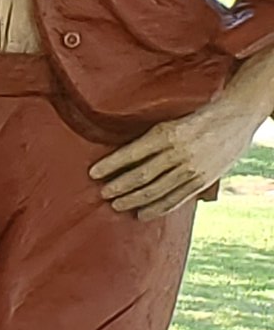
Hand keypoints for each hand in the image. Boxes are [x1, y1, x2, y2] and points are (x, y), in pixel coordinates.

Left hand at [92, 73, 269, 219]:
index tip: (93, 173)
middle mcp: (178, 152)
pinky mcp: (201, 180)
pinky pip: (175, 198)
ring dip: (134, 200)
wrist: (235, 116)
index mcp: (167, 133)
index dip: (111, 165)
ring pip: (156, 190)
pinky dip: (157, 208)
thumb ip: (152, 139)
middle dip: (119, 186)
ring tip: (116, 205)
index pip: (132, 153)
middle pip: (142, 175)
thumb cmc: (198, 115)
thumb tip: (122, 156)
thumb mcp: (172, 120)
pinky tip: (142, 214)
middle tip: (103, 193)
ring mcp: (191, 169)